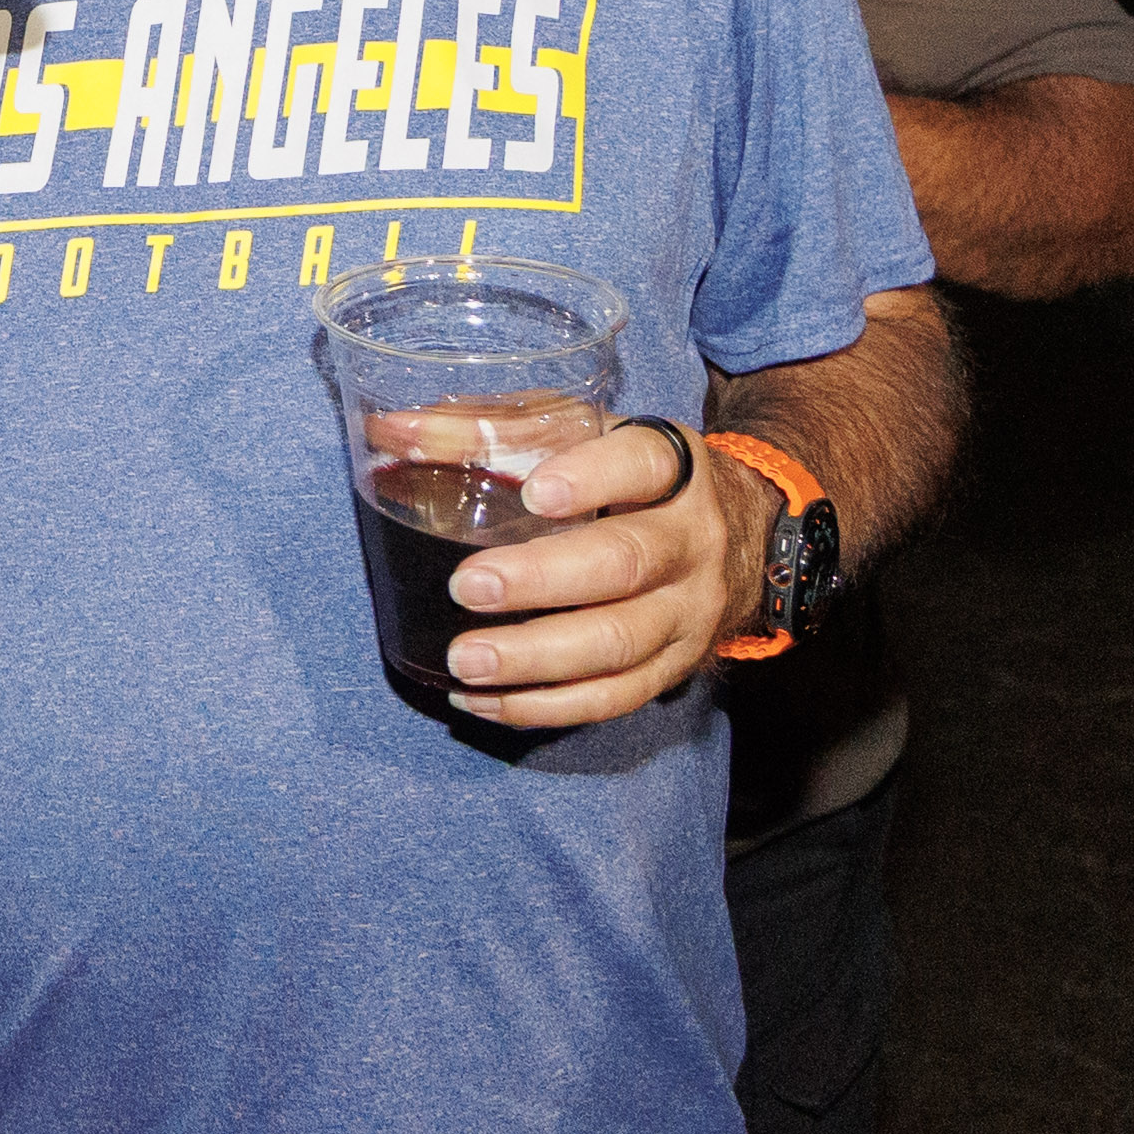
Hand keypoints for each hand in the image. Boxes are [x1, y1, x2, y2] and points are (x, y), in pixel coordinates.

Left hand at [425, 423, 777, 727]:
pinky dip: (545, 707)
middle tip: (467, 587)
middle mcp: (690, 540)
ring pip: (619, 645)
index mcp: (670, 467)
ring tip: (464, 661)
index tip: (536, 493)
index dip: (593, 478)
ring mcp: (690, 612)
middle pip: (624, 564)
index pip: (641, 465)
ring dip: (536, 660)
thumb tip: (393, 431)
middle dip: (542, 581)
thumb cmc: (627, 473)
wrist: (741, 533)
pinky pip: (614, 698)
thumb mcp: (580, 432)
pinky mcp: (676, 667)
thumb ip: (492, 427)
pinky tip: (484, 701)